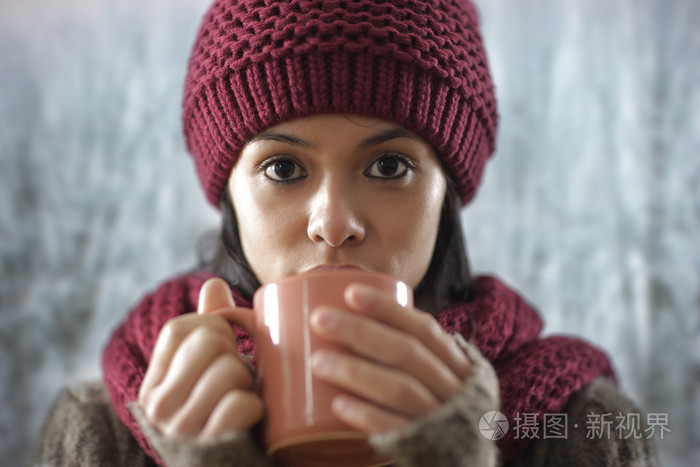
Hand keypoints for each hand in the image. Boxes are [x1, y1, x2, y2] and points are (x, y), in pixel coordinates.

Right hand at [138, 278, 262, 440]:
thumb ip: (209, 326)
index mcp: (154, 383)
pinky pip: (241, 404)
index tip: (222, 348)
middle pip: (208, 341)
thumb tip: (214, 281)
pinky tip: (248, 419)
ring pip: (230, 370)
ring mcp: (182, 430)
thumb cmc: (222, 411)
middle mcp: (159, 407)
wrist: (227, 465)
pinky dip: (255, 407)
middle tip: (235, 377)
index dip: (213, 327)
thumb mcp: (210, 369)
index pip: (180, 327)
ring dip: (249, 382)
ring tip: (241, 398)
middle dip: (234, 353)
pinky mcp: (211, 448)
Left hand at [309, 284, 470, 433]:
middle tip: (319, 319)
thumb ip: (408, 358)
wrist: (462, 466)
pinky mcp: (427, 449)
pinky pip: (396, 430)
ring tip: (318, 361)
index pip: (425, 330)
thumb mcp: (438, 382)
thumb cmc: (437, 415)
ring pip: (401, 390)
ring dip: (357, 372)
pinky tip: (339, 404)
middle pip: (408, 354)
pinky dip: (368, 415)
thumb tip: (351, 322)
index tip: (350, 294)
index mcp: (458, 367)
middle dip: (362, 332)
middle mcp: (455, 391)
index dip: (388, 310)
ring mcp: (443, 421)